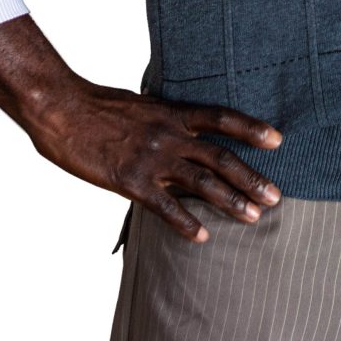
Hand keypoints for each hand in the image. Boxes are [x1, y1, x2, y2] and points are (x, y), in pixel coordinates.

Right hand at [26, 78, 283, 243]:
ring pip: (202, 182)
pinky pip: (165, 206)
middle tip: (276, 195)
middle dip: (251, 177)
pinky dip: (186, 223)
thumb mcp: (140, 104)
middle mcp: (169, 133)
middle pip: (221, 156)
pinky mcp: (131, 181)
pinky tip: (203, 237)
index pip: (221, 117)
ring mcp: (152, 158)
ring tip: (254, 216)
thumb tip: (183, 130)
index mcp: (171, 112)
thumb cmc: (98, 105)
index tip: (278, 140)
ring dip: (231, 201)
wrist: (63, 109)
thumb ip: (164, 119)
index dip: (251, 128)